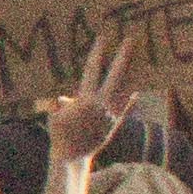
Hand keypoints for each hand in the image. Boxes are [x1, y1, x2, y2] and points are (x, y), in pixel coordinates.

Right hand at [43, 30, 138, 165]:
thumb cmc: (59, 134)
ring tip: (139, 60)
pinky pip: (126, 109)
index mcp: (86, 98)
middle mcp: (102, 104)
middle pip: (116, 74)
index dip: (98, 53)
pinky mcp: (115, 124)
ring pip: (125, 88)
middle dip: (123, 56)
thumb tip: (62, 97)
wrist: (71, 156)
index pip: (92, 69)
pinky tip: (138, 92)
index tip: (103, 37)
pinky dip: (132, 100)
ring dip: (132, 73)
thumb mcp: (54, 114)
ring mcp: (111, 114)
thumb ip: (59, 103)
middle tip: (131, 39)